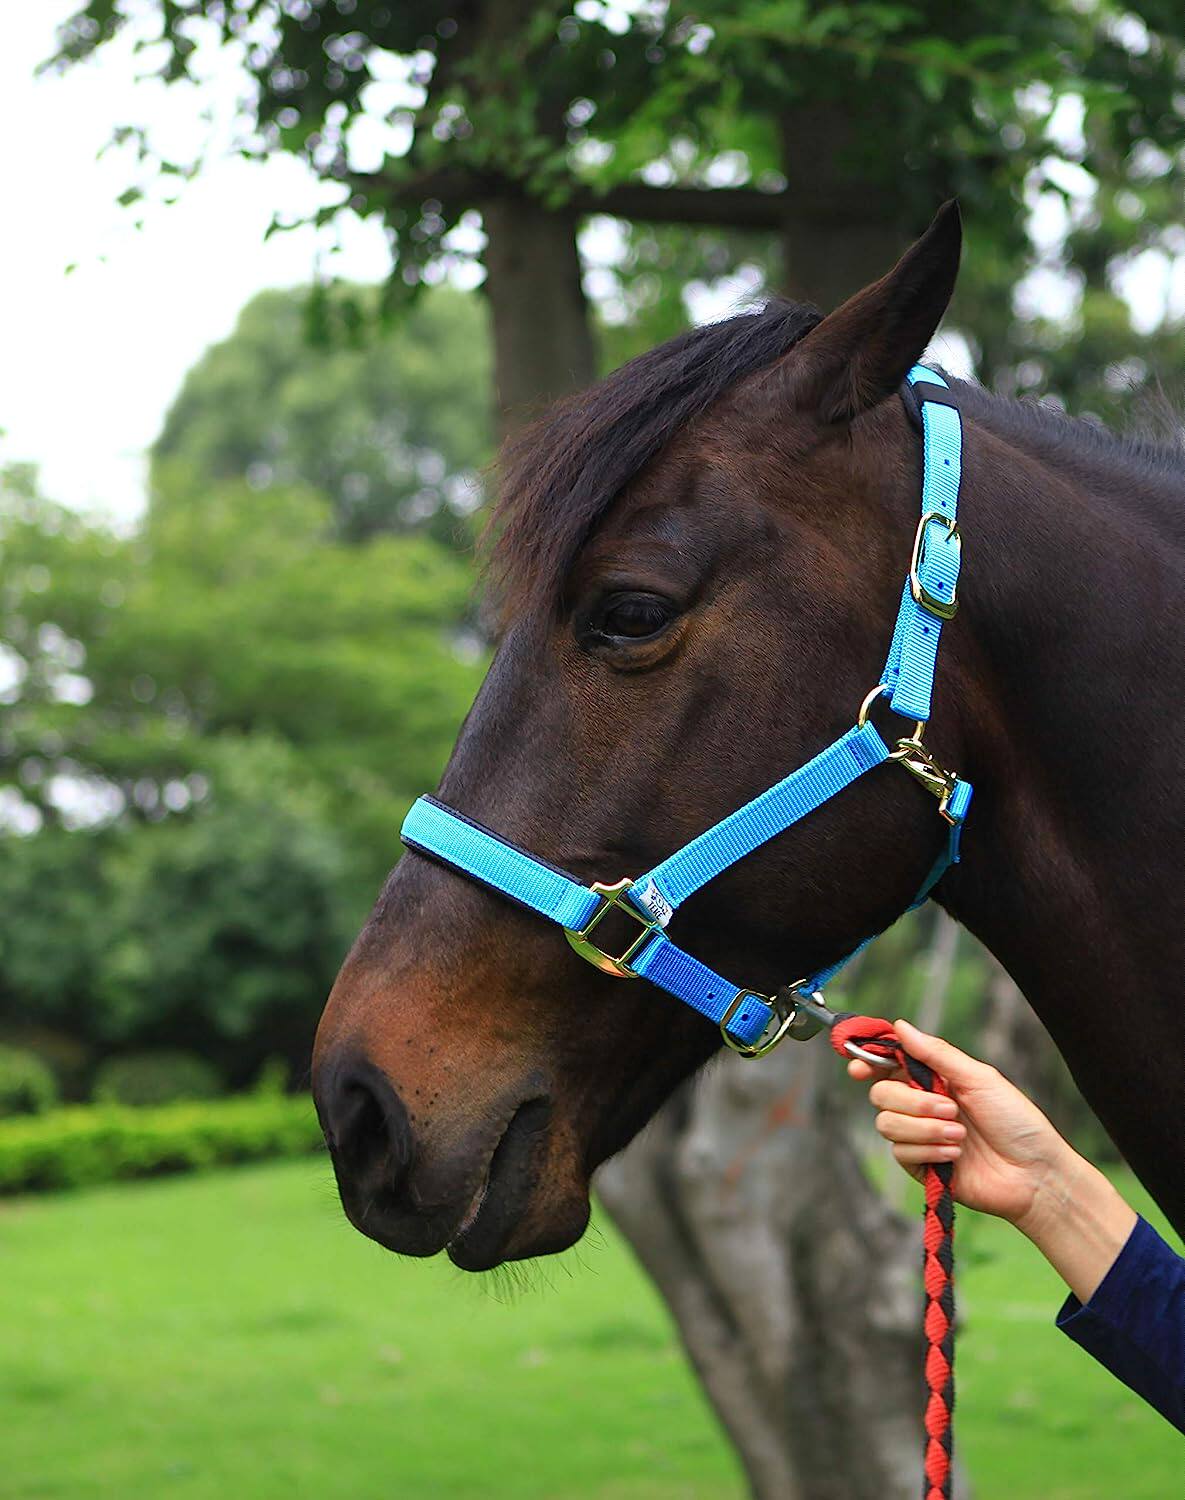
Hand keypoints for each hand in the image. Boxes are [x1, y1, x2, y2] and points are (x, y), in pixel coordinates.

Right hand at [847, 1017, 1072, 1230]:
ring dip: (924, 1128)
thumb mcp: (979, 1078)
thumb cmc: (1016, 1121)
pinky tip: (955, 1154)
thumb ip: (937, 1054)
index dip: (868, 1062)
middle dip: (911, 1101)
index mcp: (933, 1079)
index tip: (860, 1067)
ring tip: (959, 1134)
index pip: (888, 1065)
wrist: (1033, 1173)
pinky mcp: (921, 1166)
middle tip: (949, 1107)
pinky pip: (900, 1152)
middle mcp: (921, 1106)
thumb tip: (901, 1026)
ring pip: (886, 1123)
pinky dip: (928, 1150)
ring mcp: (920, 1137)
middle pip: (880, 1093)